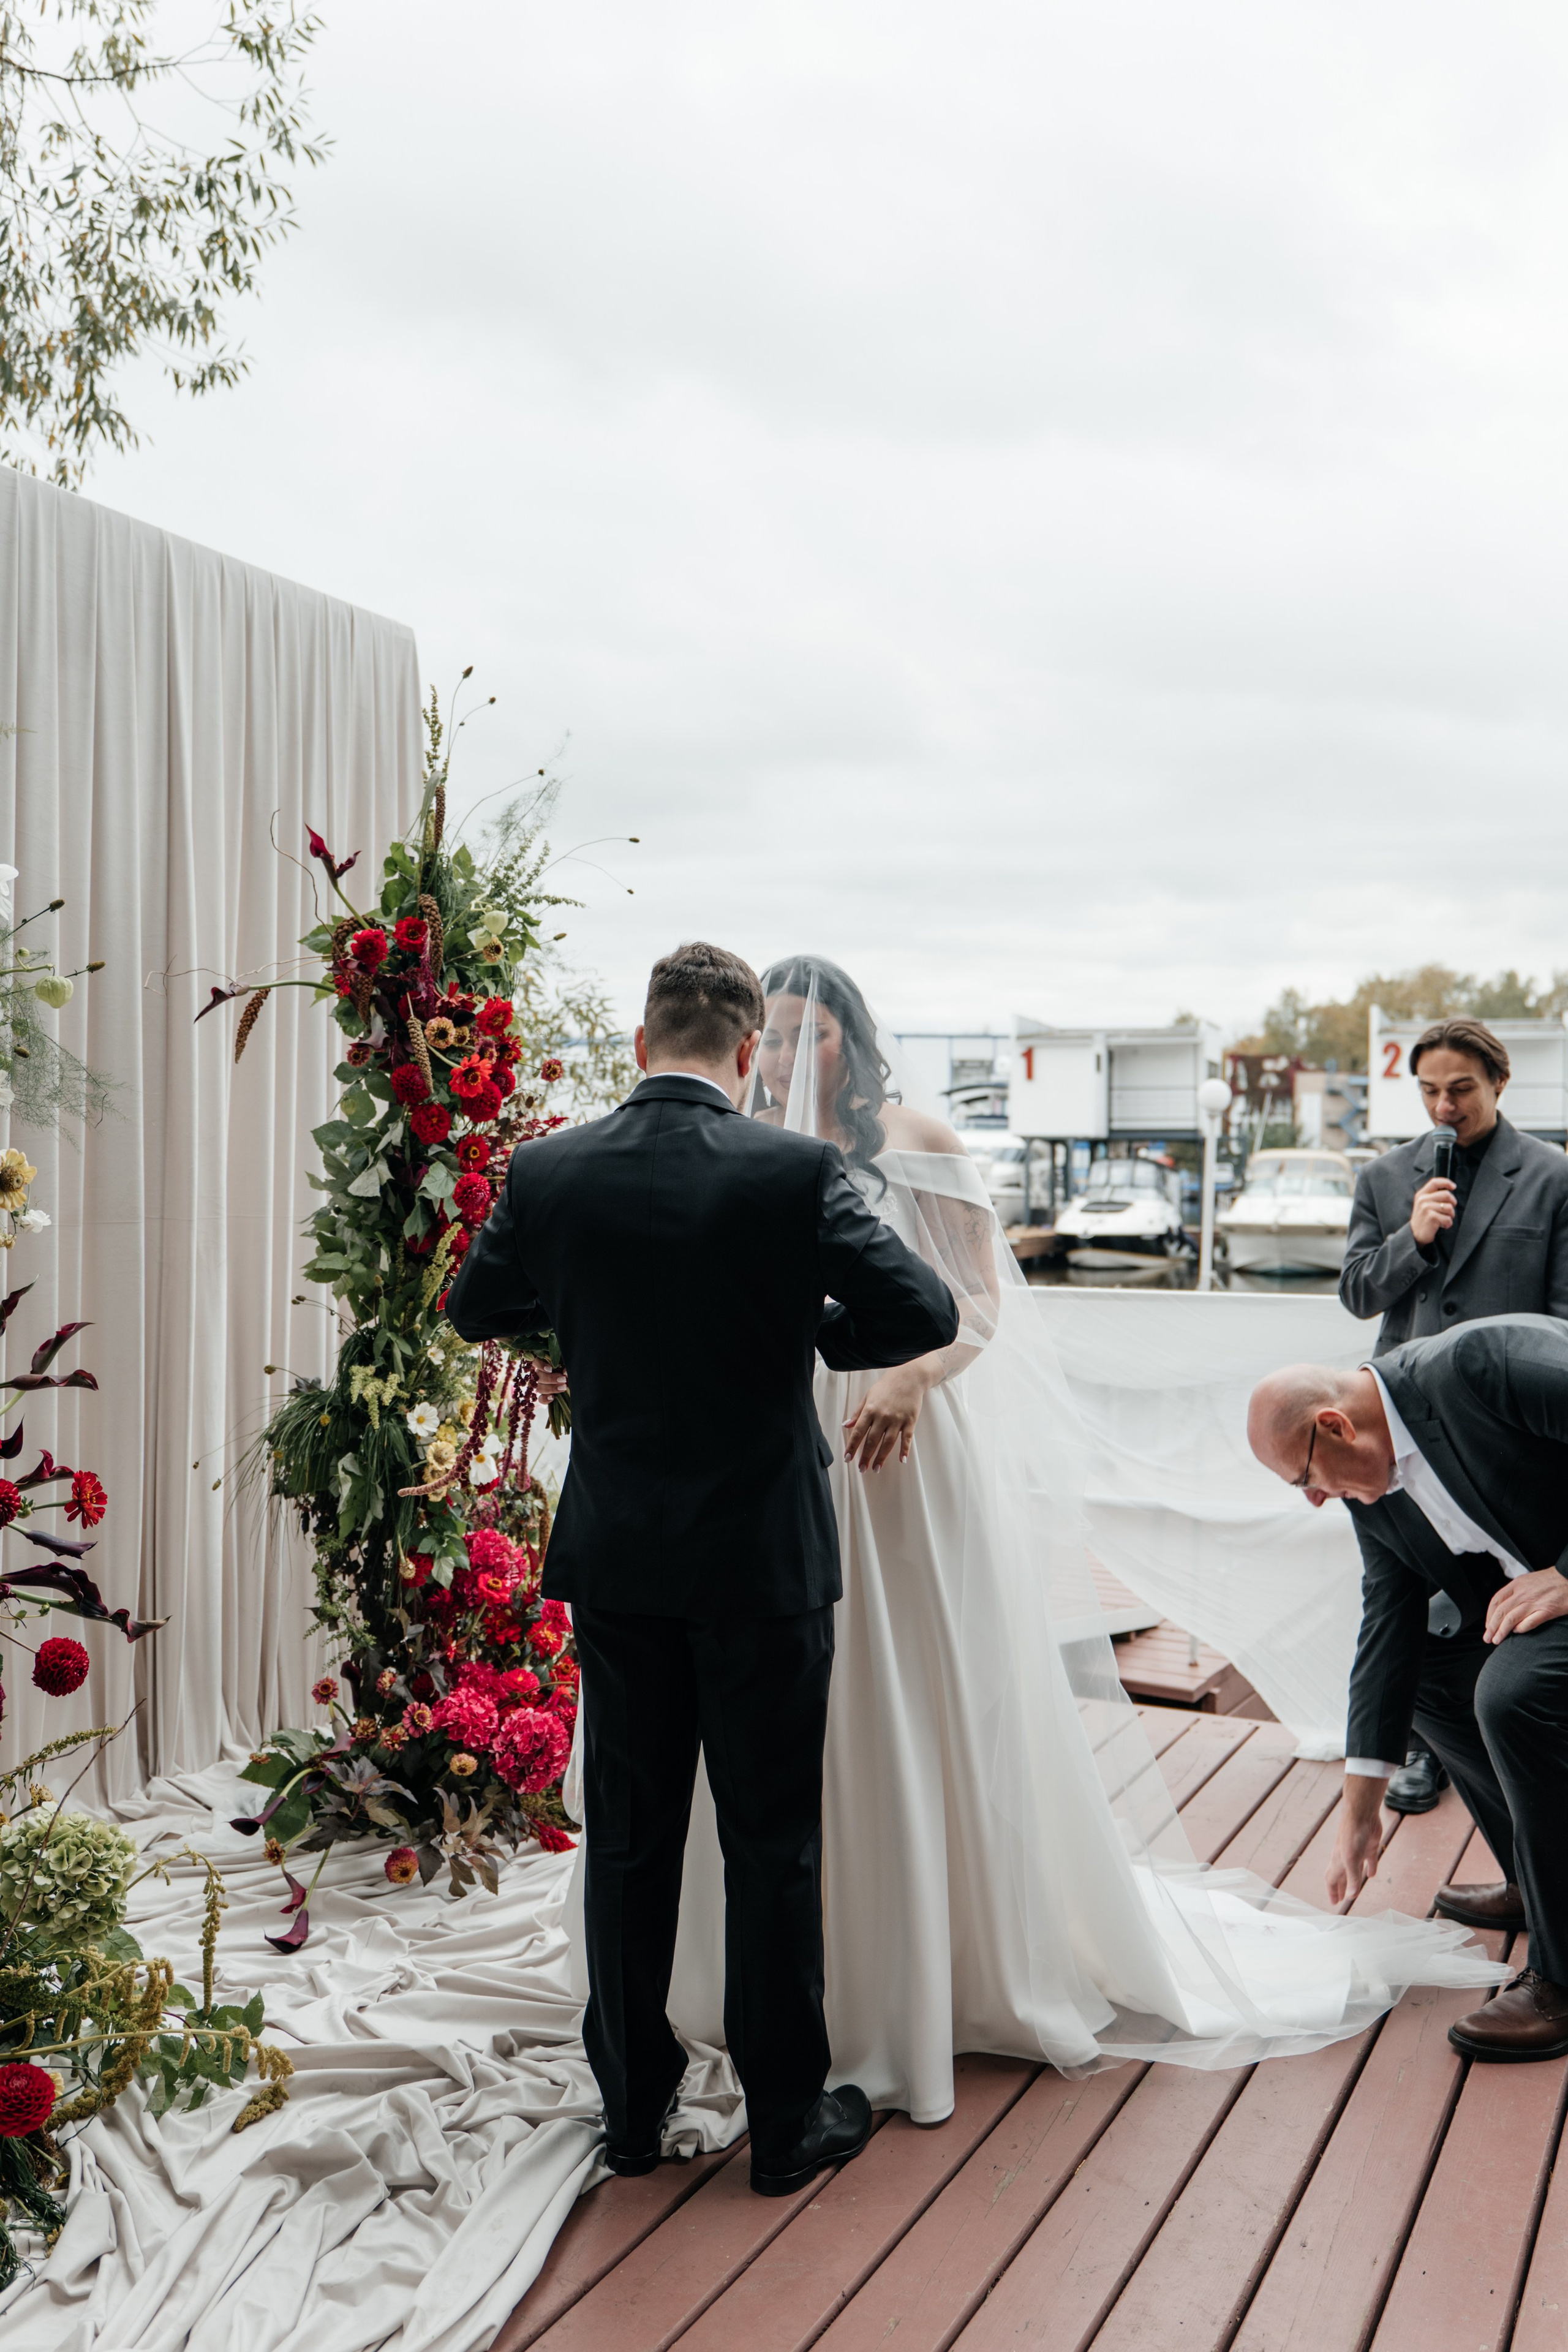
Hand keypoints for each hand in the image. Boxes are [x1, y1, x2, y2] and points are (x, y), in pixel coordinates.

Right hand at [530, 1363, 568, 1400]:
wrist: (573, 1384)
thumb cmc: (569, 1373)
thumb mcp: (568, 1368)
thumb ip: (566, 1368)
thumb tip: (565, 1373)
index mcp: (545, 1365)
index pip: (535, 1362)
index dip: (540, 1365)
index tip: (550, 1369)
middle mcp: (540, 1375)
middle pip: (538, 1376)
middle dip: (551, 1378)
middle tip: (563, 1379)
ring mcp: (541, 1386)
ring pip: (539, 1388)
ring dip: (551, 1388)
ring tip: (563, 1387)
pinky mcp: (544, 1396)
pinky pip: (541, 1399)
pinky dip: (545, 1399)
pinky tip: (552, 1397)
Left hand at [842, 1363, 930, 1471]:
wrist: (909, 1377)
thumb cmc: (886, 1386)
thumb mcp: (868, 1396)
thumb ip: (857, 1412)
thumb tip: (845, 1425)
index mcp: (870, 1409)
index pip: (858, 1432)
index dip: (852, 1446)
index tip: (847, 1458)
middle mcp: (883, 1416)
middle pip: (872, 1440)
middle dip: (866, 1456)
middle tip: (861, 1469)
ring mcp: (897, 1419)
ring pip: (888, 1443)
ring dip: (881, 1457)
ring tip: (876, 1469)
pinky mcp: (910, 1421)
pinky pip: (907, 1438)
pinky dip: (904, 1450)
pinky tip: (901, 1460)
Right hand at [1326, 1775, 1387, 1905]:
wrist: (1362, 1814)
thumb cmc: (1352, 1835)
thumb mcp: (1352, 1860)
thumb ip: (1353, 1878)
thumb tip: (1351, 1897)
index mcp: (1338, 1861)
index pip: (1331, 1879)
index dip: (1332, 1891)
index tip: (1334, 1903)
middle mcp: (1346, 1857)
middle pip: (1341, 1876)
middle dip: (1341, 1888)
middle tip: (1341, 1900)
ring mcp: (1357, 1851)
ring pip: (1354, 1870)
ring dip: (1354, 1881)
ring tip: (1354, 1891)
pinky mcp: (1369, 1846)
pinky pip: (1369, 1860)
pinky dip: (1370, 1868)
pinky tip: (1372, 1874)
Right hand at [1410, 1176, 1456, 1248]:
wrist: (1415, 1234)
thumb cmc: (1423, 1219)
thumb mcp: (1423, 1204)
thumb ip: (1432, 1196)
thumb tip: (1449, 1190)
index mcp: (1421, 1194)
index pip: (1435, 1182)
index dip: (1446, 1182)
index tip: (1453, 1186)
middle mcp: (1423, 1199)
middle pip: (1446, 1194)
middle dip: (1453, 1203)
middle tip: (1449, 1210)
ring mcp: (1426, 1208)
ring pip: (1449, 1207)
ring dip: (1451, 1215)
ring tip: (1445, 1219)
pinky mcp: (1431, 1217)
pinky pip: (1448, 1218)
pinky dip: (1448, 1224)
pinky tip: (1443, 1226)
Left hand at [1485, 1566, 1567, 1642]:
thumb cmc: (1550, 1580)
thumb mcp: (1528, 1580)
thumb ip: (1515, 1592)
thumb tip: (1504, 1606)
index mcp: (1517, 1584)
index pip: (1496, 1600)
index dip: (1489, 1615)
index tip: (1487, 1625)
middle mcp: (1523, 1593)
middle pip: (1501, 1612)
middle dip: (1491, 1627)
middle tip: (1487, 1638)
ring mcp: (1534, 1602)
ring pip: (1511, 1619)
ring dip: (1501, 1631)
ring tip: (1496, 1640)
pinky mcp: (1547, 1611)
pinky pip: (1529, 1623)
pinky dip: (1520, 1629)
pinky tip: (1516, 1632)